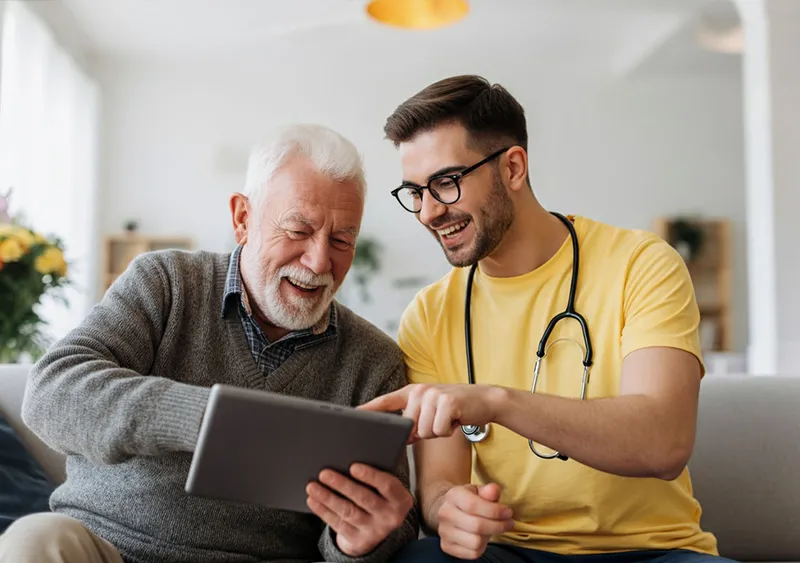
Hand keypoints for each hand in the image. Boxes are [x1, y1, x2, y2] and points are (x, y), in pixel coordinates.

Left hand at [306, 463, 413, 556]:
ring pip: (348, 512)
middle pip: (364, 498)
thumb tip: (355, 456)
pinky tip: (314, 500)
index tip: (353, 466)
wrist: (379, 528)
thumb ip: (379, 474)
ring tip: (313, 486)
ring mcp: (374, 531)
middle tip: (324, 473)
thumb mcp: (387, 488)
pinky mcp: (358, 540)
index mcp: (401, 499)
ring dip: (328, 498)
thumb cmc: (381, 496)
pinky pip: (338, 524)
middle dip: (342, 485)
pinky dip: (323, 511)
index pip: (388, 486)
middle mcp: (390, 517)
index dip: (370, 476)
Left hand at [360, 384, 503, 441]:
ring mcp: (433, 395)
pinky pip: (439, 430)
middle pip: (409, 427)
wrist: (485, 399)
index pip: (386, 401)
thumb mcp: (432, 411)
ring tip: (448, 420)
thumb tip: (402, 436)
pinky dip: (448, 431)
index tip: (352, 414)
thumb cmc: (456, 409)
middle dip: (424, 432)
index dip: (369, 409)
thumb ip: (414, 421)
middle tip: (440, 421)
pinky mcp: (447, 403)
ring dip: (438, 431)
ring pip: (424, 431)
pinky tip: (456, 420)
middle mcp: (420, 391)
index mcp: (412, 391)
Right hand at [437, 483, 515, 558]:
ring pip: (475, 542)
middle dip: (498, 526)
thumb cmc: (468, 499)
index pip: (473, 505)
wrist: (448, 509)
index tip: (509, 513)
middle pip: (476, 526)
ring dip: (490, 537)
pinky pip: (472, 553)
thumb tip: (494, 490)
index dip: (494, 511)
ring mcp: (444, 532)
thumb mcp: (478, 491)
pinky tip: (483, 538)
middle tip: (509, 523)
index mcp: (453, 495)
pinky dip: (482, 547)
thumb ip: (488, 491)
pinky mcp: (446, 546)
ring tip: (493, 529)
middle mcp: (445, 513)